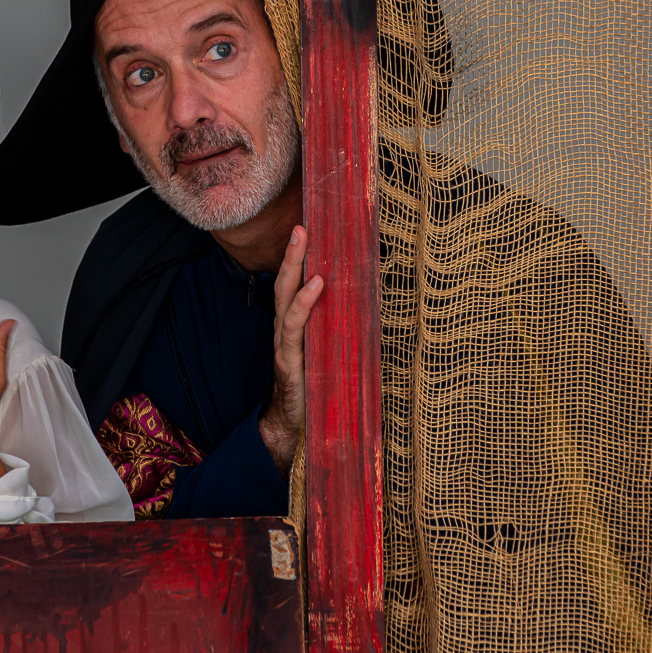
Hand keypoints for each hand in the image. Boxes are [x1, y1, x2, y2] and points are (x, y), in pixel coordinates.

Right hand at [260, 225, 322, 474]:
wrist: (289, 427)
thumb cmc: (312, 390)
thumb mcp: (326, 355)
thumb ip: (336, 333)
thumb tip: (366, 309)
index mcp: (293, 327)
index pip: (292, 287)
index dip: (298, 260)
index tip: (309, 230)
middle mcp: (285, 330)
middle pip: (285, 283)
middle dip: (293, 253)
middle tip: (302, 225)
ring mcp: (285, 344)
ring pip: (285, 297)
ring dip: (294, 267)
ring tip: (304, 242)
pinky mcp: (290, 360)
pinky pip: (295, 326)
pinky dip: (305, 303)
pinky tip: (316, 285)